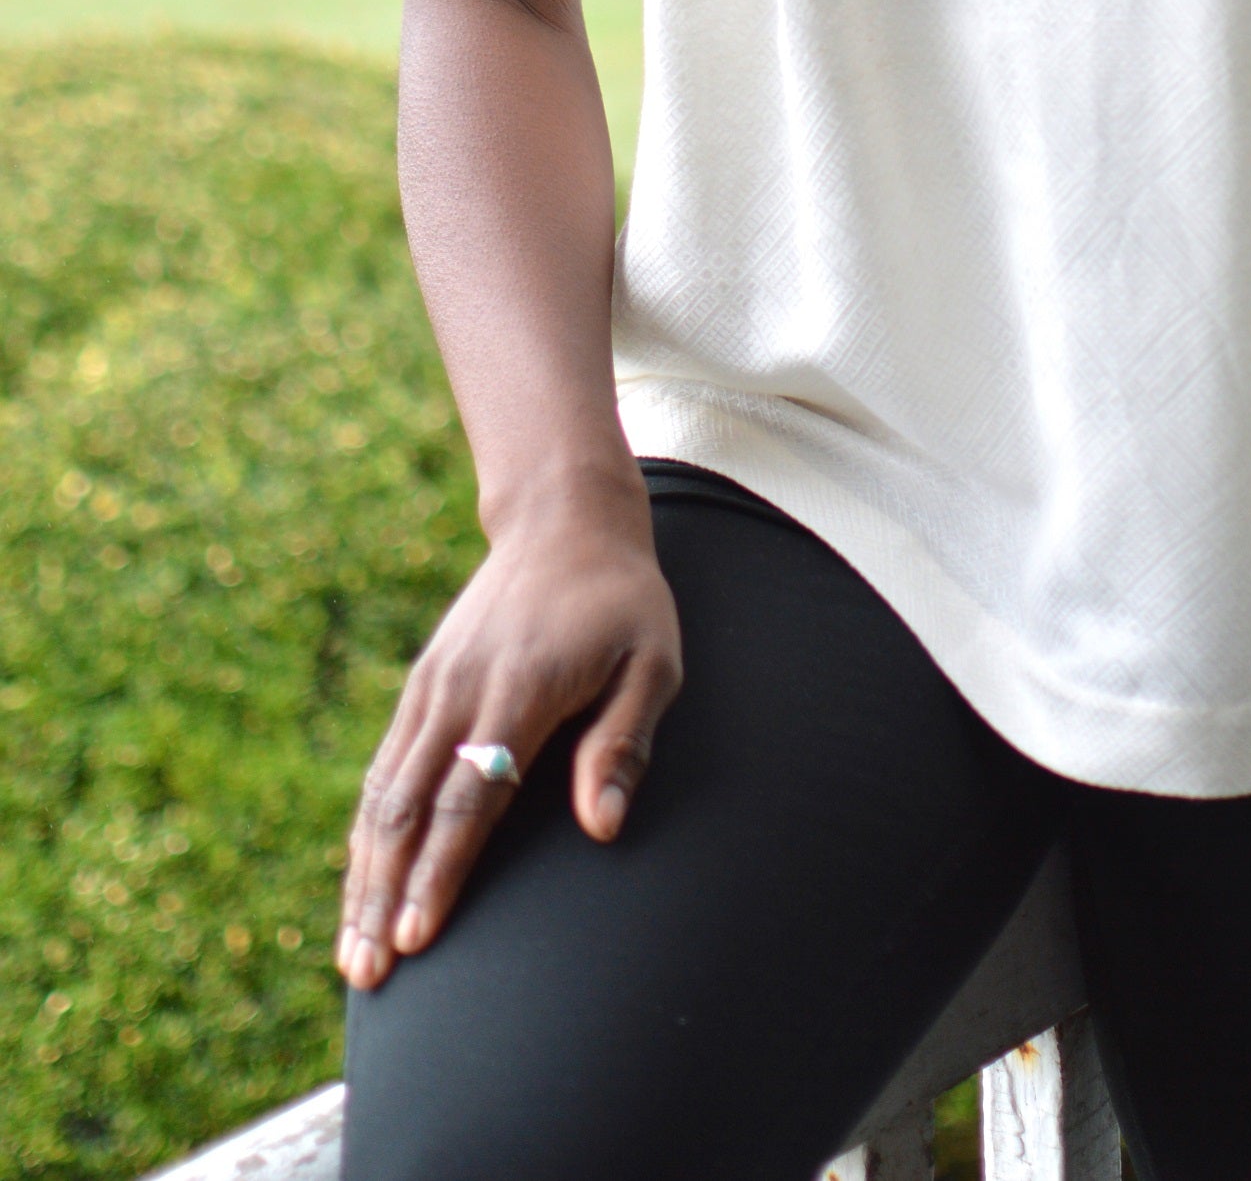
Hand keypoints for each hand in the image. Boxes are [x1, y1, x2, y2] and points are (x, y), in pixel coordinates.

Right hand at [336, 466, 682, 990]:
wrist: (565, 522)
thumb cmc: (623, 602)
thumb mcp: (652, 661)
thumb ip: (624, 743)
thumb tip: (602, 829)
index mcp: (518, 689)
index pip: (468, 798)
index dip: (441, 872)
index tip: (418, 938)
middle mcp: (459, 691)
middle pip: (408, 808)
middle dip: (384, 896)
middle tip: (368, 974)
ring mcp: (432, 686)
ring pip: (382, 795)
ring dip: (364, 877)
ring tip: (352, 954)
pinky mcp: (421, 685)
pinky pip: (383, 770)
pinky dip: (367, 834)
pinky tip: (362, 884)